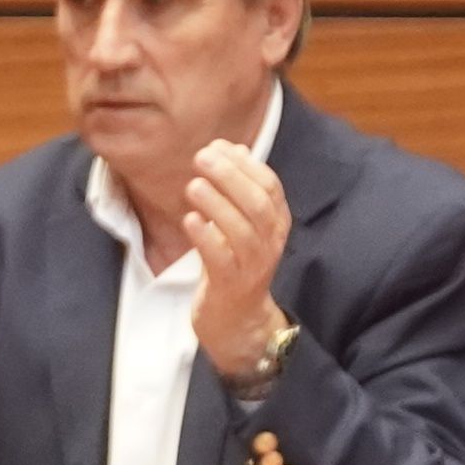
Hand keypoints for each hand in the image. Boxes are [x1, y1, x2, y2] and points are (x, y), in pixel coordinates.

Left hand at [186, 139, 294, 377]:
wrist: (236, 319)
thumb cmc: (234, 263)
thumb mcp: (240, 223)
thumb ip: (238, 188)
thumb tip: (231, 147)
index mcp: (275, 221)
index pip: (269, 185)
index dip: (244, 163)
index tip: (216, 145)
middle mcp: (269, 240)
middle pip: (257, 202)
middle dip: (230, 176)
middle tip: (201, 157)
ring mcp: (253, 264)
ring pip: (242, 229)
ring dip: (217, 204)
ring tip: (193, 185)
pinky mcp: (231, 284)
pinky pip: (220, 258)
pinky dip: (205, 237)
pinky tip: (189, 220)